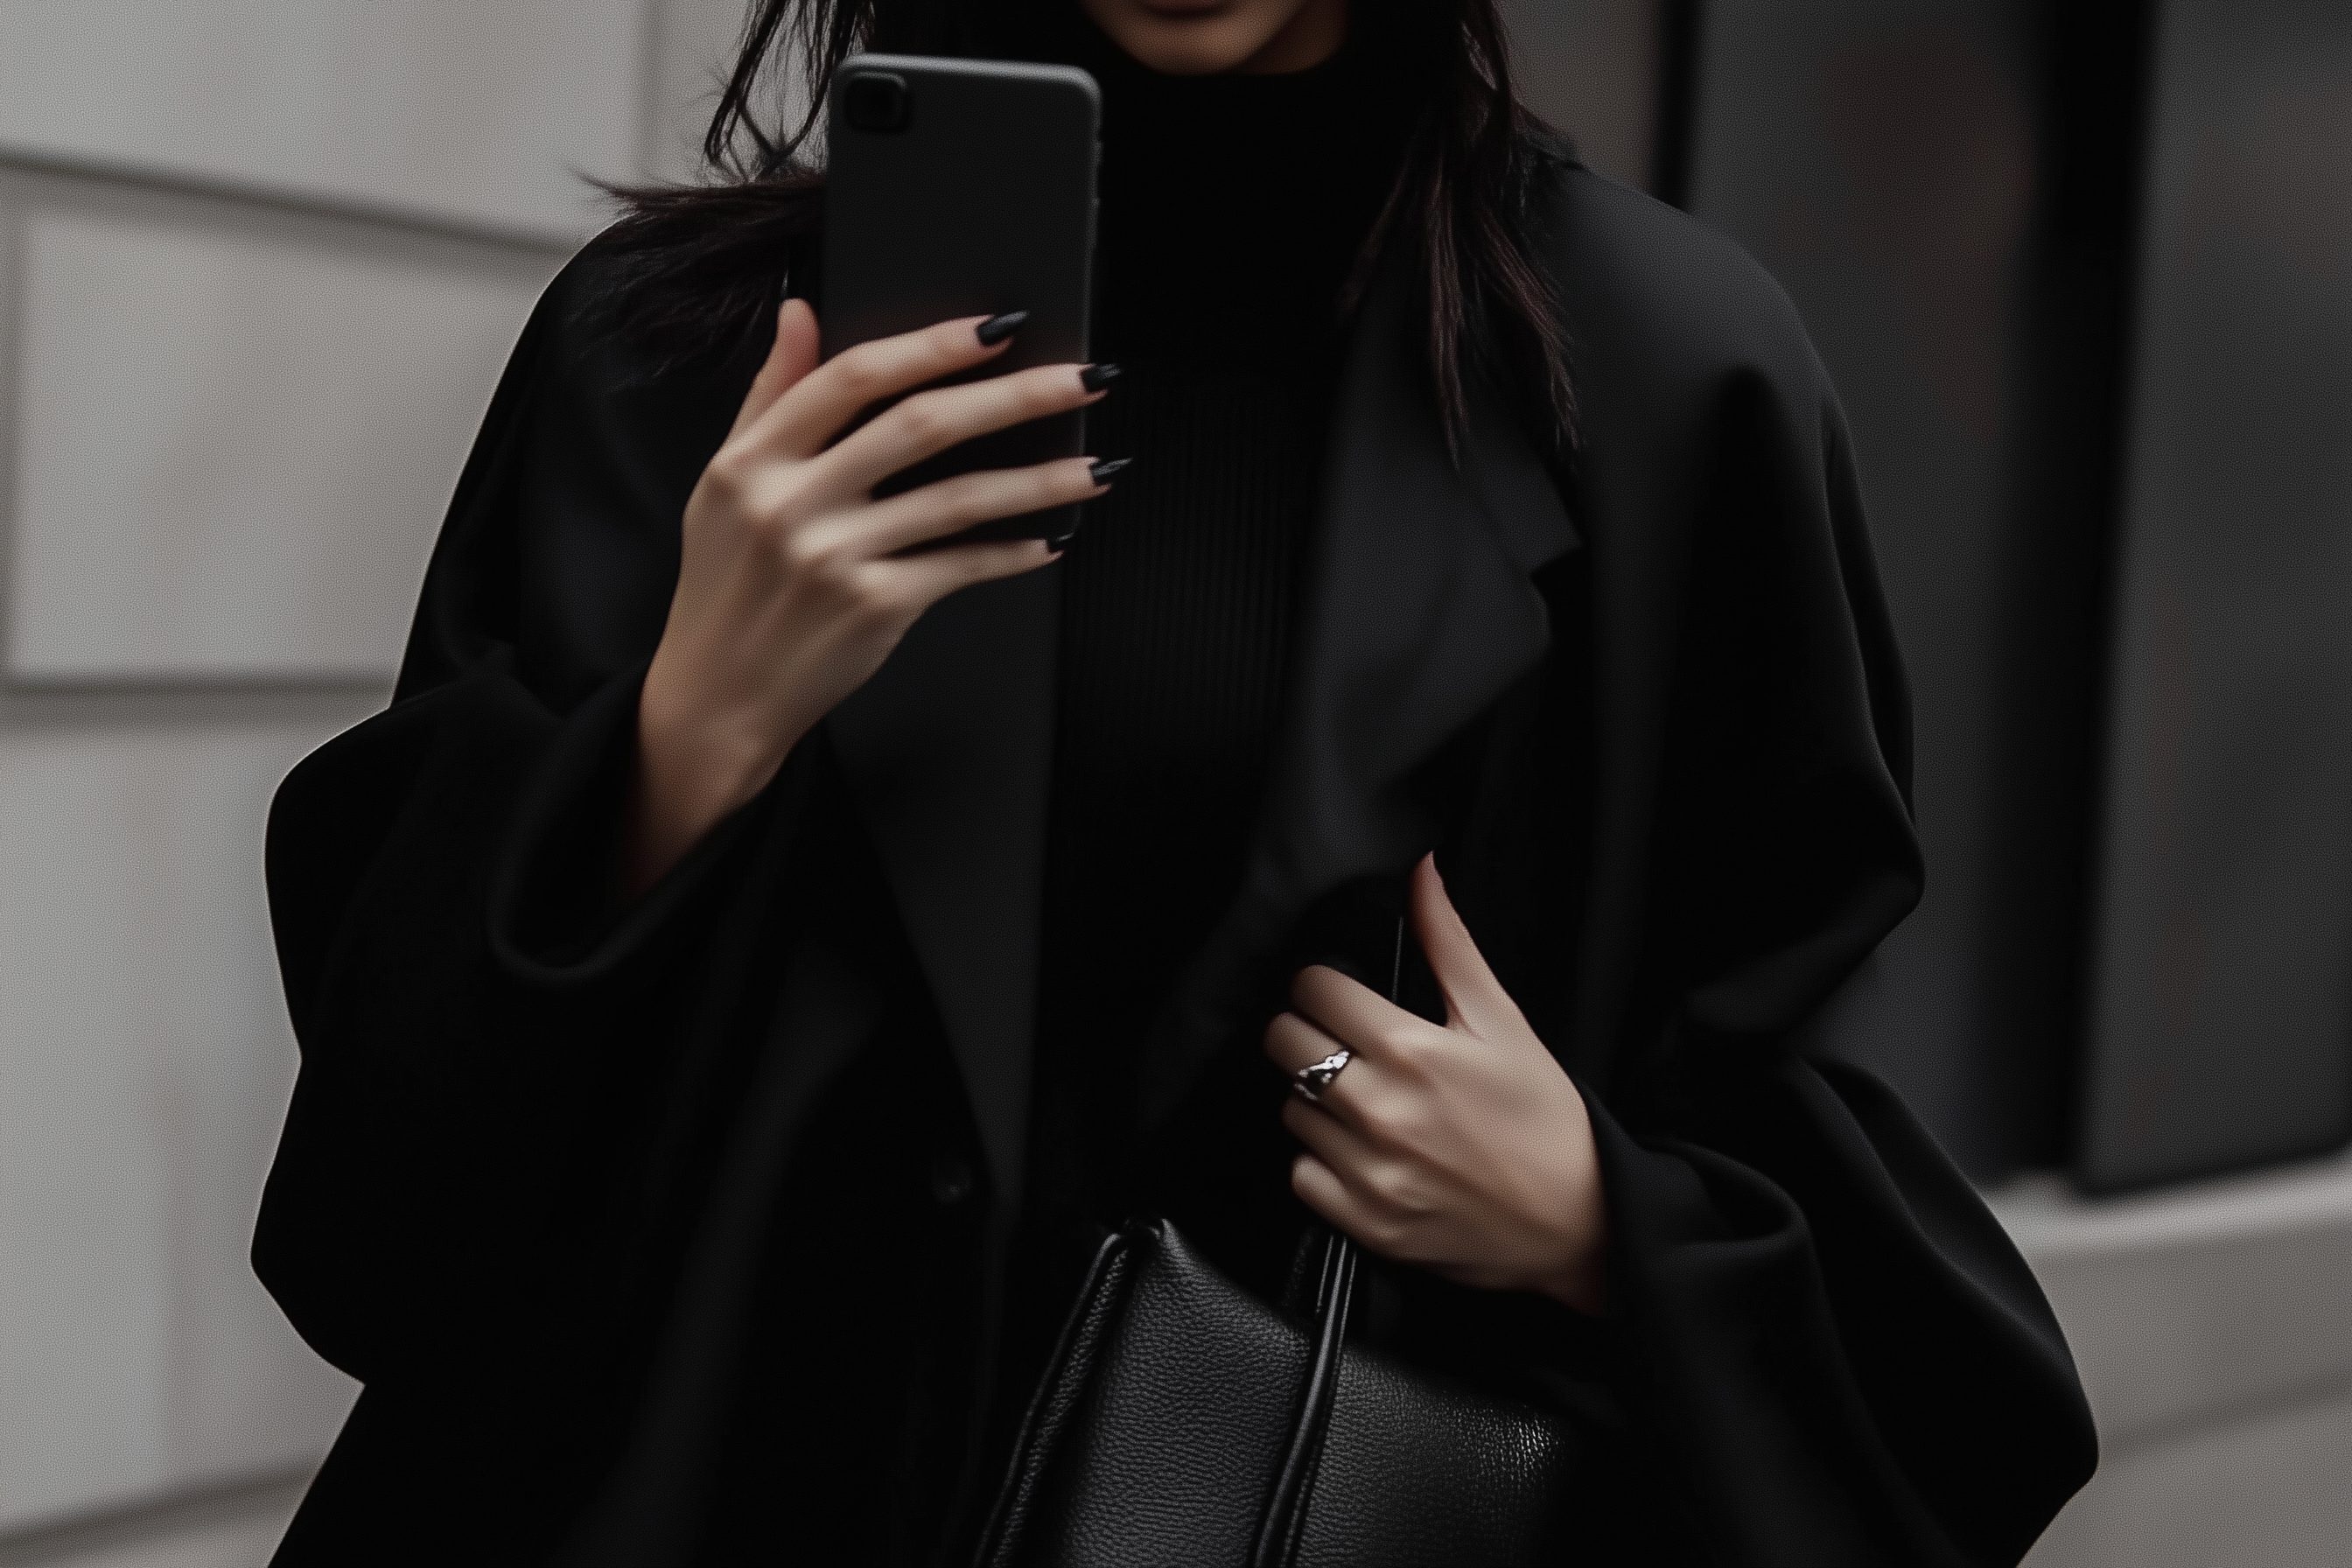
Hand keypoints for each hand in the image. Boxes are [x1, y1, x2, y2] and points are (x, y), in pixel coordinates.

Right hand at [627, 302, 1111, 891]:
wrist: (719, 694)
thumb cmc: (727, 585)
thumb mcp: (726, 482)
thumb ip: (770, 396)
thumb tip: (801, 312)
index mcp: (756, 459)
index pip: (854, 378)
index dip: (933, 344)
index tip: (999, 327)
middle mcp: (794, 503)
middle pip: (922, 426)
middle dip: (1015, 396)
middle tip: (1083, 379)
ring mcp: (836, 558)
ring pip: (960, 499)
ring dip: (1042, 480)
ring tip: (1097, 467)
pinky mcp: (874, 608)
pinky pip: (963, 567)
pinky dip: (1013, 552)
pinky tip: (1051, 539)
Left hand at [1264, 855, 1607, 1313]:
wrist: (1579, 1221)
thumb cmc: (1544, 1119)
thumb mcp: (1502, 1020)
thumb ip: (1448, 943)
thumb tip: (1420, 873)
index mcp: (1412, 1050)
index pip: (1313, 989)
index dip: (1325, 985)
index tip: (1344, 998)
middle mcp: (1381, 1110)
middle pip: (1284, 1043)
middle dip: (1310, 1034)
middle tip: (1347, 1046)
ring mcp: (1369, 1171)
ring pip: (1289, 1108)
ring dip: (1317, 1099)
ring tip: (1368, 1101)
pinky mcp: (1364, 1222)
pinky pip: (1301, 1172)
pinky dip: (1322, 1161)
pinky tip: (1364, 1151)